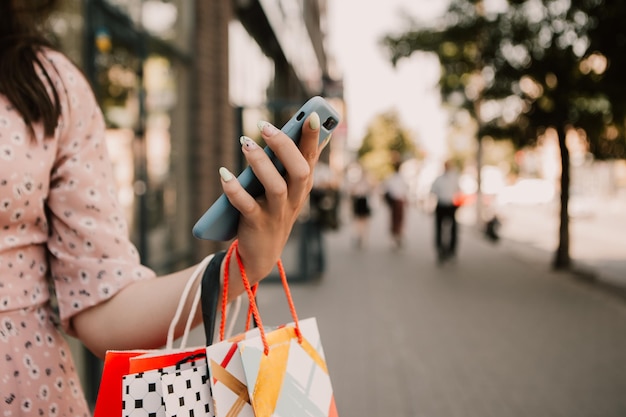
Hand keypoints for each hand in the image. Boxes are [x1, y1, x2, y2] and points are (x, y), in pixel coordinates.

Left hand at [220, 112, 321, 297]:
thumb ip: (291, 162)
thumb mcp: (287, 187)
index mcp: (302, 186)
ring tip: (245, 143)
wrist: (261, 253)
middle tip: (265, 126)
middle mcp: (295, 199)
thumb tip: (299, 131)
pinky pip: (247, 206)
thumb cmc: (272, 211)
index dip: (314, 137)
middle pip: (300, 171)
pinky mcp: (257, 224)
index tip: (312, 115)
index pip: (311, 157)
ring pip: (277, 187)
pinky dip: (235, 190)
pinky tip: (224, 174)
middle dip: (285, 147)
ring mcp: (277, 213)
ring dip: (261, 164)